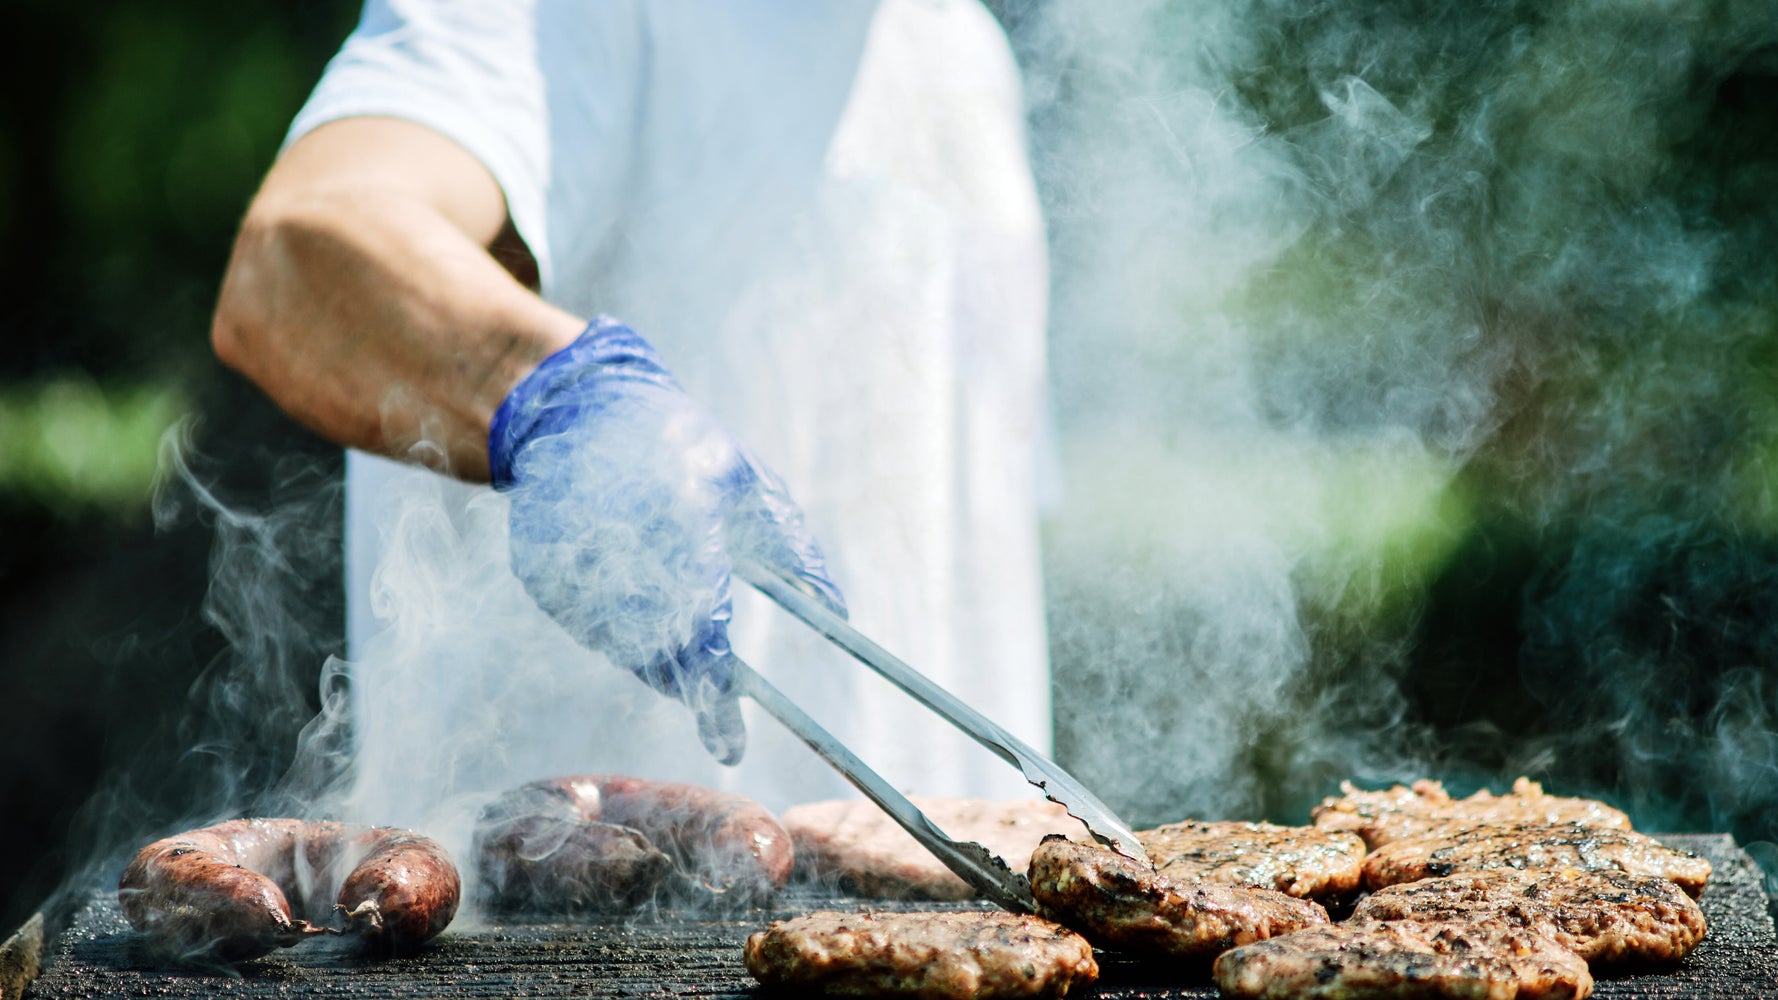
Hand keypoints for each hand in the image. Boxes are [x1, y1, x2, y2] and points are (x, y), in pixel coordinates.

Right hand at [489, 318, 845, 763]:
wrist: (575, 408)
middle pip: (655, 649)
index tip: (729, 728)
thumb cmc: (678, 442)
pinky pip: (588, 627)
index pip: (699, 621)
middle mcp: (621, 546)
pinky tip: (635, 603)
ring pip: (620, 647)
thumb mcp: (746, 479)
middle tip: (718, 710)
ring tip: (682, 638)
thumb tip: (838, 612)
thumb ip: (790, 548)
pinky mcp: (540, 576)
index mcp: (680, 517)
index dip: (713, 680)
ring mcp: (571, 565)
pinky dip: (619, 631)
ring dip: (656, 658)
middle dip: (689, 684)